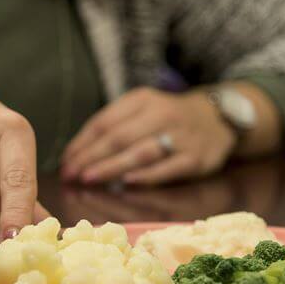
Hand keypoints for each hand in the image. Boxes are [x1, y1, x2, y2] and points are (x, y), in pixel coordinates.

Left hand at [61, 87, 236, 184]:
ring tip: (89, 179)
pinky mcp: (196, 158)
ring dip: (111, 167)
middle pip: (119, 137)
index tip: (65, 162)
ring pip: (140, 152)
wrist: (218, 118)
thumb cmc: (168, 119)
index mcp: (142, 100)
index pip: (104, 121)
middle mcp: (161, 114)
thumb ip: (114, 126)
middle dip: (90, 157)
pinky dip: (147, 176)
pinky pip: (168, 168)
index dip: (82, 143)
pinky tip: (127, 183)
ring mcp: (180, 136)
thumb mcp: (143, 109)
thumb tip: (76, 155)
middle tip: (70, 175)